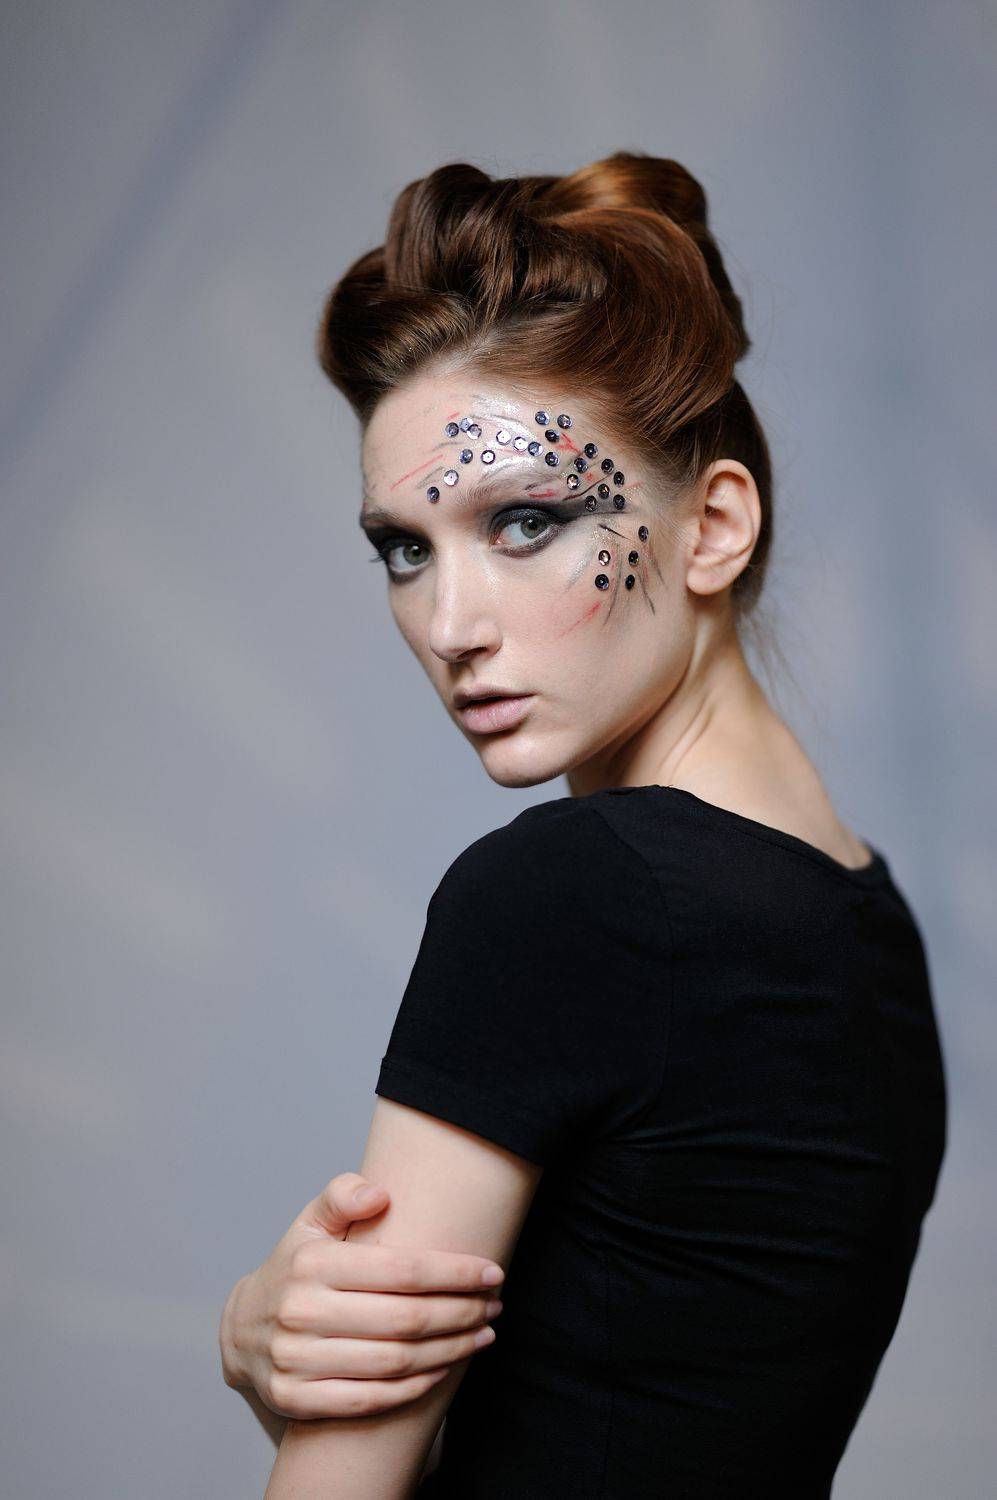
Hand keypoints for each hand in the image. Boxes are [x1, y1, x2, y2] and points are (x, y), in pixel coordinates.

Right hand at [218, 1170, 504, 1420]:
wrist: (242, 1330)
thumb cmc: (295, 1268)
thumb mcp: (310, 1222)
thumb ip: (341, 1195)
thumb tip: (380, 1192)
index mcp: (313, 1263)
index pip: (401, 1270)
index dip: (455, 1273)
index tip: (493, 1272)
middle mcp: (302, 1312)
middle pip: (405, 1319)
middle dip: (461, 1313)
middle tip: (495, 1306)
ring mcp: (296, 1361)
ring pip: (393, 1363)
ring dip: (449, 1351)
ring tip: (482, 1336)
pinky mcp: (295, 1400)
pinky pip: (369, 1400)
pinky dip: (413, 1389)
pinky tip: (443, 1370)